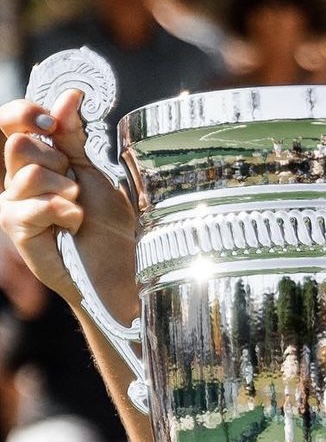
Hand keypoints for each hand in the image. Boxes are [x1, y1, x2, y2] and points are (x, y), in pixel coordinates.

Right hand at [0, 89, 137, 318]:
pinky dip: (62, 212)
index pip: (10, 122)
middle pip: (19, 146)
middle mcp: (18, 182)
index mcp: (35, 163)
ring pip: (28, 174)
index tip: (51, 121)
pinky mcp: (17, 230)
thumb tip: (69, 95)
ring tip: (78, 211)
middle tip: (76, 188)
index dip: (25, 113)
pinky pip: (31, 205)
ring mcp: (14, 206)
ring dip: (64, 191)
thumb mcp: (94, 173)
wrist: (124, 271)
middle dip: (57, 163)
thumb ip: (74, 137)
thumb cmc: (112, 228)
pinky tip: (73, 226)